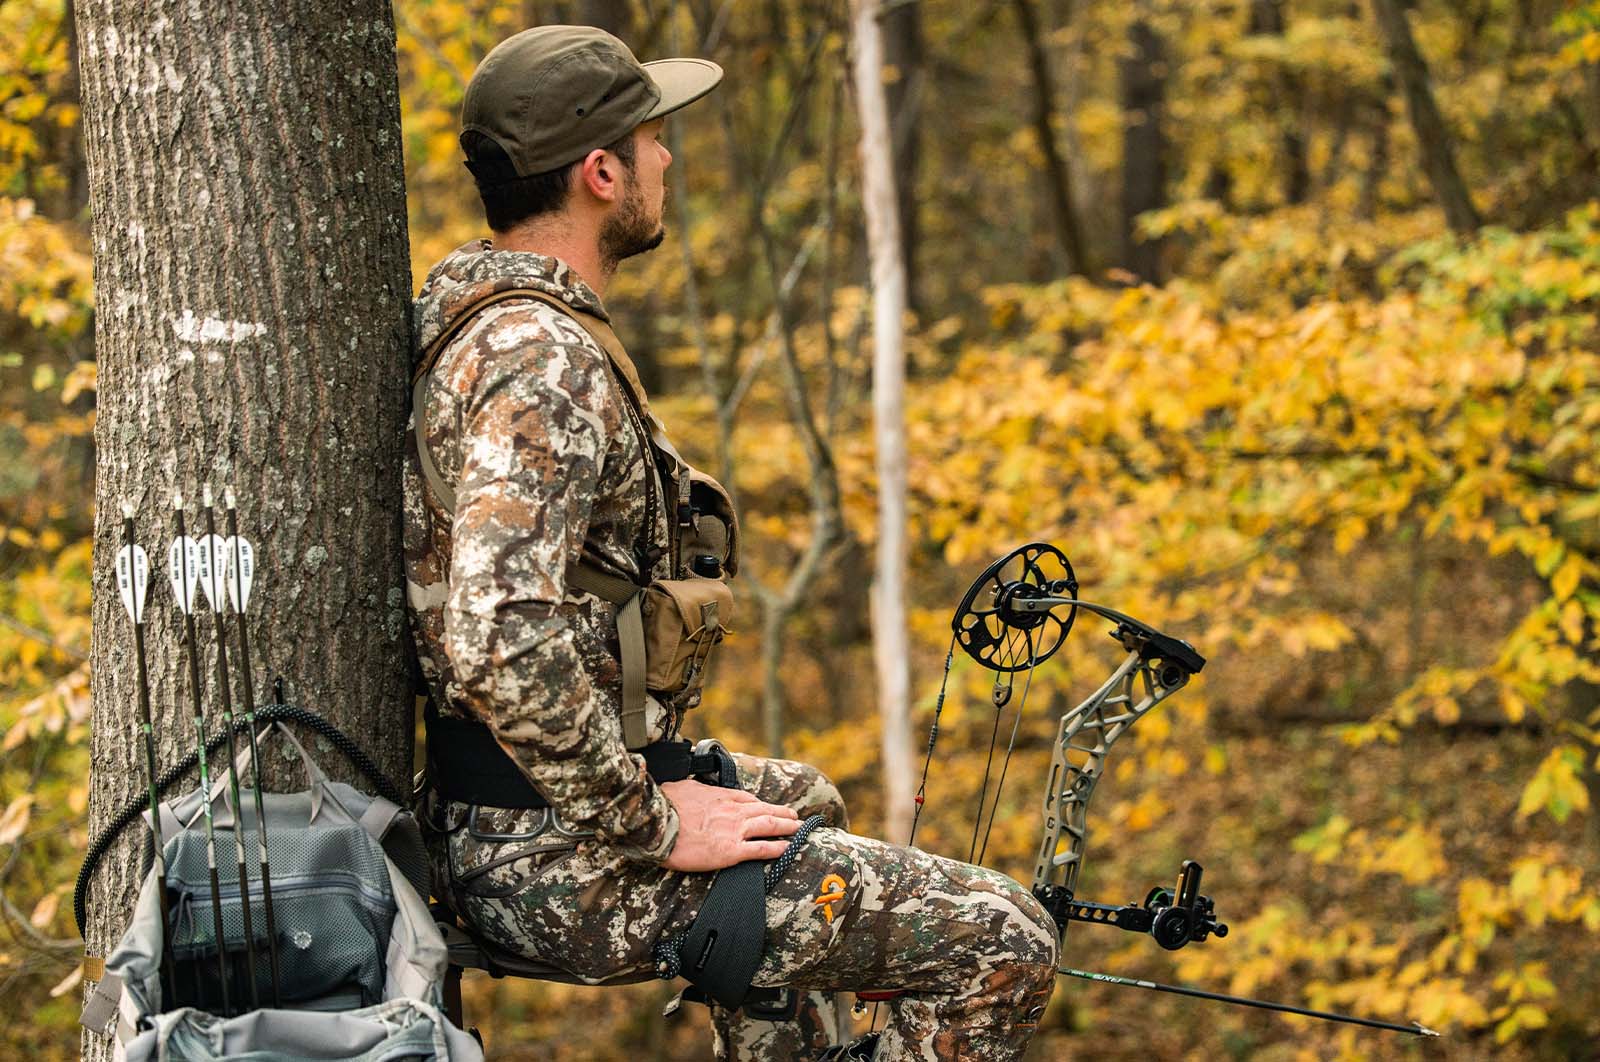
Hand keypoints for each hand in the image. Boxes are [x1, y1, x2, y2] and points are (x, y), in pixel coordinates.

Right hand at [659, 779, 800, 871]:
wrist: (656, 824)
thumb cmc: (664, 806)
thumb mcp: (683, 787)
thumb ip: (694, 789)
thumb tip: (691, 789)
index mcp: (719, 796)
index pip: (747, 799)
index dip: (761, 805)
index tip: (768, 808)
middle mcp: (731, 811)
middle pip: (764, 810)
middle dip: (782, 813)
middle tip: (795, 817)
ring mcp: (733, 830)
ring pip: (769, 826)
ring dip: (787, 827)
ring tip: (798, 829)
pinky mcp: (730, 851)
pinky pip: (761, 849)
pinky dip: (777, 848)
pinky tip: (788, 848)